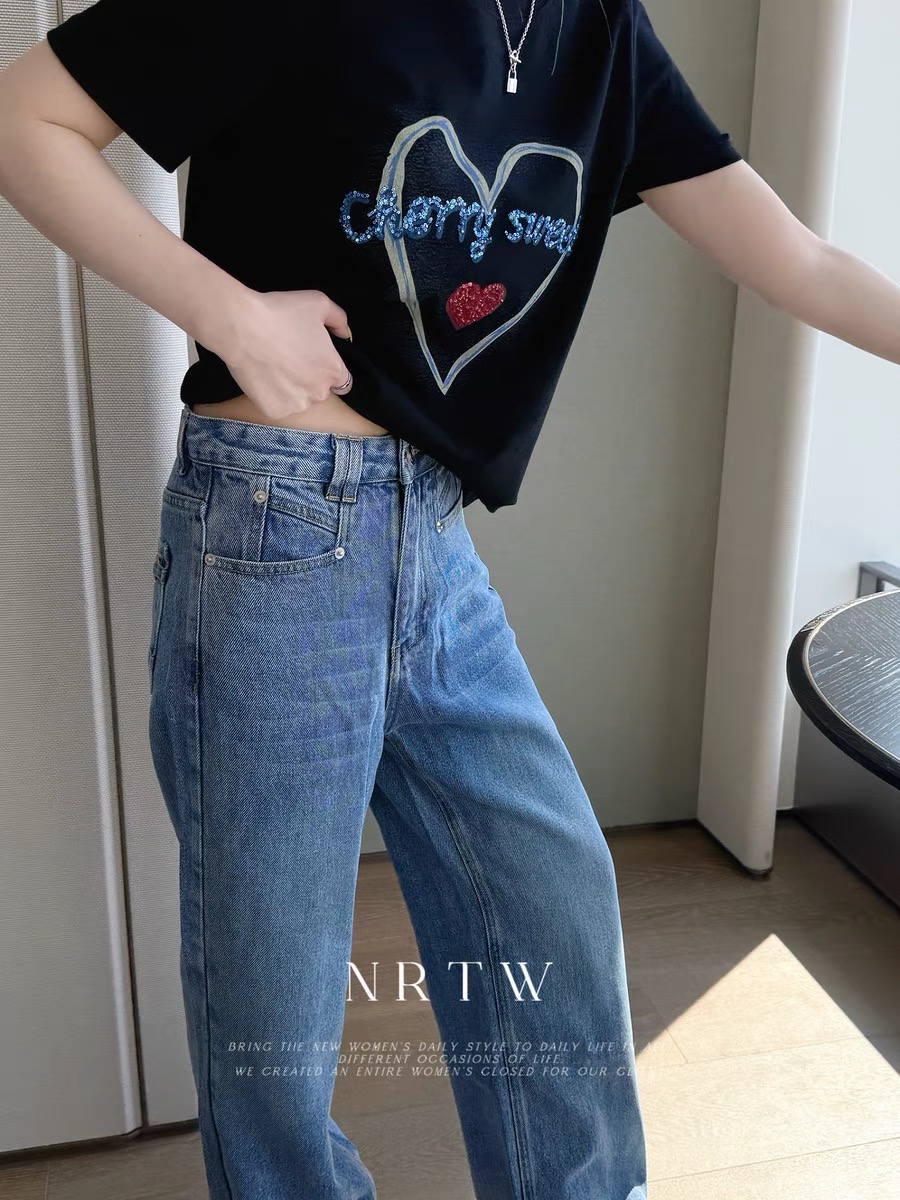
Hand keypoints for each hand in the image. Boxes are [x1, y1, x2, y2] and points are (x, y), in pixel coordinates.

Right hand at [220, 288, 353, 421]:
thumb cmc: (281, 312)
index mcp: (334, 370)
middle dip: (310, 379)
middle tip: (290, 359)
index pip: (342, 381)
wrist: (241, 326)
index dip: (329, 371)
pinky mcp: (275, 411)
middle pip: (320, 392)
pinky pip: (279, 406)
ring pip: (300, 401)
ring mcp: (297, 405)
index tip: (314, 361)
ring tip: (275, 367)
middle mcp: (320, 393)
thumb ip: (339, 320)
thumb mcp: (319, 303)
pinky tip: (264, 377)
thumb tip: (345, 335)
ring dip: (293, 389)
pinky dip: (273, 396)